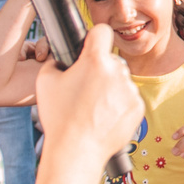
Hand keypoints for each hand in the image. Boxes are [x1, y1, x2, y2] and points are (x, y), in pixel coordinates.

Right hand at [33, 23, 140, 167]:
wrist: (77, 151)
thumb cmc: (59, 117)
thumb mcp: (45, 82)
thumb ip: (54, 62)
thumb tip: (60, 58)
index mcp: (95, 60)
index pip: (102, 32)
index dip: (95, 38)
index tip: (92, 45)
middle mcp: (117, 71)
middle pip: (111, 61)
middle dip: (100, 70)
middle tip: (86, 90)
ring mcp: (130, 89)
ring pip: (121, 81)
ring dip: (111, 89)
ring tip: (93, 109)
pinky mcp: (138, 106)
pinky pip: (129, 98)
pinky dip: (119, 105)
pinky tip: (104, 117)